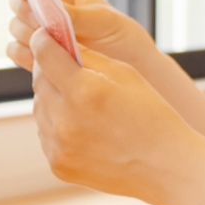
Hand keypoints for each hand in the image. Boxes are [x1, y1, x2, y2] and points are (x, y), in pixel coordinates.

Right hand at [6, 0, 152, 70]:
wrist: (134, 73)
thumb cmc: (125, 40)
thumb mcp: (105, 22)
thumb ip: (75, 14)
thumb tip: (48, 8)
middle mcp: (50, 10)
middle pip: (19, 2)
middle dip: (24, 10)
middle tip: (39, 21)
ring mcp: (43, 34)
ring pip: (15, 27)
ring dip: (24, 33)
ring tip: (45, 42)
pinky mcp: (40, 57)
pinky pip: (17, 52)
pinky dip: (23, 54)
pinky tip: (39, 58)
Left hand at [28, 27, 197, 203]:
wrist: (165, 166)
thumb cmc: (151, 115)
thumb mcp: (124, 73)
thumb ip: (86, 56)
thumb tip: (57, 39)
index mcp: (83, 90)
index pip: (43, 52)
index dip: (43, 40)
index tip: (46, 37)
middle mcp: (65, 119)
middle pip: (39, 80)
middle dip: (51, 70)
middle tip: (71, 72)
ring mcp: (59, 146)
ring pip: (40, 107)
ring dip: (54, 99)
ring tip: (83, 105)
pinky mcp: (58, 165)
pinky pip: (45, 133)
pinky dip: (57, 125)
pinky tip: (83, 128)